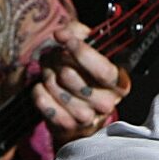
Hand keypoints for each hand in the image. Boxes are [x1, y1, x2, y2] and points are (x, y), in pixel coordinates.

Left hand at [31, 21, 130, 146]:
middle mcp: (108, 103)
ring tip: (49, 72)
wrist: (77, 111)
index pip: (103, 71)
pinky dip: (39, 92)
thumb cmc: (84, 74)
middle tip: (54, 57)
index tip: (66, 40)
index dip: (82, 54)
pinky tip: (43, 88)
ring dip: (47, 75)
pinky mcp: (68, 127)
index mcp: (119, 82)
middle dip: (56, 61)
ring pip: (55, 88)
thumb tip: (62, 34)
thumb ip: (77, 32)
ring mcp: (88, 117)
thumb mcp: (87, 48)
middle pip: (71, 76)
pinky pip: (44, 103)